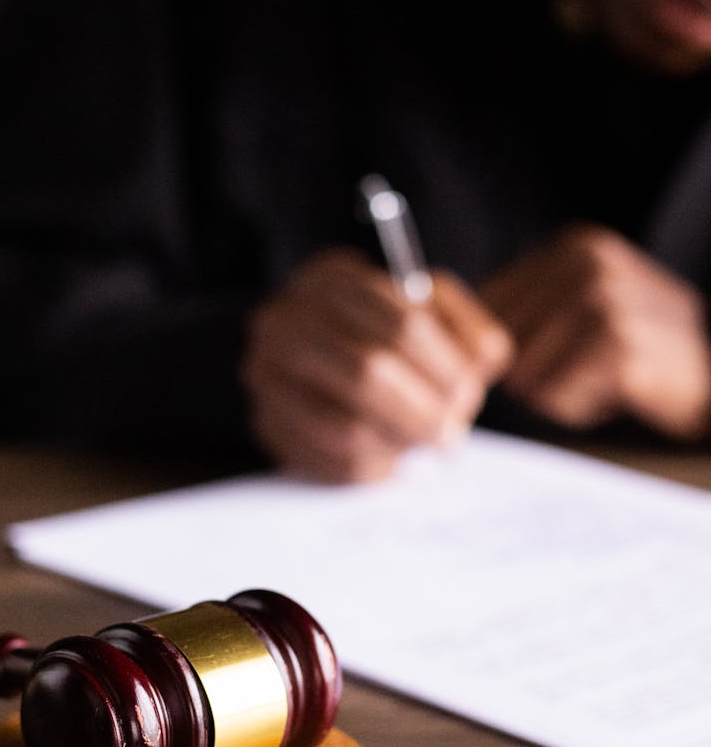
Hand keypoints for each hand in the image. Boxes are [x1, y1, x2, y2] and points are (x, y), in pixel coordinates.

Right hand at [241, 247, 511, 481]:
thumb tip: (480, 364)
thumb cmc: (387, 335)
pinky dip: (374, 468)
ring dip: (399, 443)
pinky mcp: (267, 424)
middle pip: (368, 373)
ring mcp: (266, 375)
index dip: (445, 367)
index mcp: (330, 279)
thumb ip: (466, 329)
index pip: (403, 324)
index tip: (468, 393)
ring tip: (421, 443)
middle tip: (451, 433)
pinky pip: (329, 462)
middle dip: (423, 411)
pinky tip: (391, 457)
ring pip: (346, 427)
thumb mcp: (432, 312)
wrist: (316, 359)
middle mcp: (284, 321)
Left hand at [481, 224, 710, 437]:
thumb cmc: (643, 346)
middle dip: (532, 372)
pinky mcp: (617, 347)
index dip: (501, 346)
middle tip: (583, 369)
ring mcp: (604, 302)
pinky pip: (555, 397)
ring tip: (600, 378)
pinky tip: (614, 392)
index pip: (488, 303)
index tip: (542, 356)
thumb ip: (530, 306)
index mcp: (573, 248)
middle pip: (501, 343)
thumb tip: (455, 335)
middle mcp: (586, 265)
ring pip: (524, 374)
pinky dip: (577, 408)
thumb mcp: (590, 302)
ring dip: (556, 393)